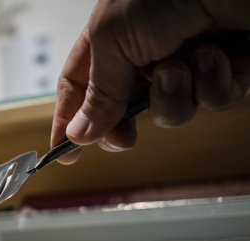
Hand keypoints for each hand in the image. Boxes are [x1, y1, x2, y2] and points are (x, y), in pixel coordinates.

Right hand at [52, 0, 249, 163]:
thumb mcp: (113, 39)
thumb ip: (98, 93)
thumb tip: (79, 134)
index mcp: (109, 42)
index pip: (79, 90)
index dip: (70, 122)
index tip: (65, 153)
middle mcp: (144, 56)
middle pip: (122, 111)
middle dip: (124, 127)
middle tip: (124, 137)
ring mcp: (185, 65)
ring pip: (171, 112)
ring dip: (172, 98)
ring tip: (178, 68)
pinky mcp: (225, 70)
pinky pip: (213, 101)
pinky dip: (211, 85)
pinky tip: (212, 58)